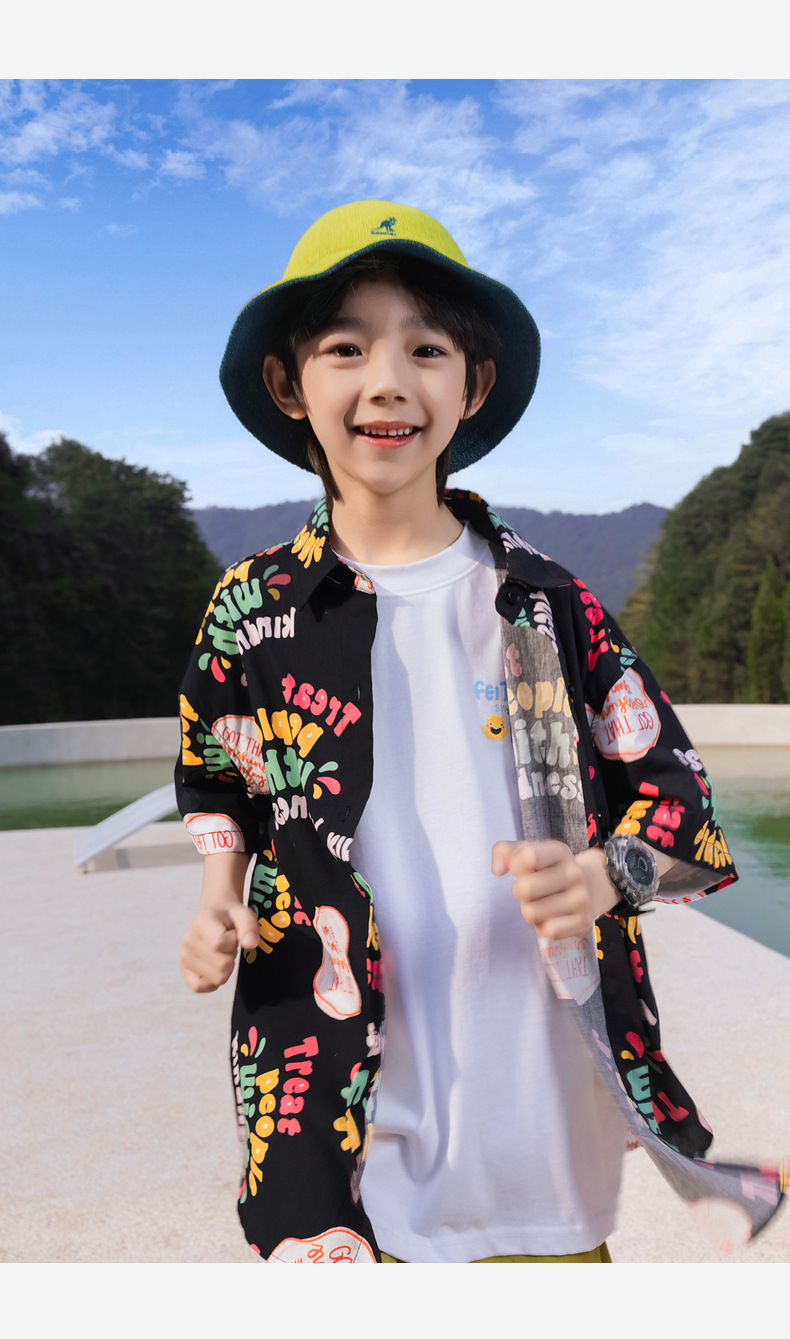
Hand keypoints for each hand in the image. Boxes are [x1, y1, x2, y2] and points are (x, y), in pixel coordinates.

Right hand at [180, 901, 259, 993]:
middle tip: (228, 944)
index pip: (220, 944)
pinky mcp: (183, 969)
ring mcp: (184, 955)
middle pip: (222, 965)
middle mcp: (189, 939)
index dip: (234, 942)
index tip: (233, 933)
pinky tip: (215, 967)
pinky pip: (199, 987)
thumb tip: (251, 944)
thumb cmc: (230, 917)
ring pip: (217, 978)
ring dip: (226, 968)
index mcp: (201, 922)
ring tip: (221, 952)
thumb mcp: (243, 914)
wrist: (214, 917)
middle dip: (231, 956)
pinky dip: (212, 982)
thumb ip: (249, 926)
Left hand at [492, 839, 617, 940]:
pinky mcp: (583, 922)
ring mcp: (581, 898)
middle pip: (525, 888)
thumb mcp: (527, 852)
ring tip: (539, 903)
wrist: (589, 888)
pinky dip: (542, 927)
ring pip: (532, 913)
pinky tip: (550, 917)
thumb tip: (497, 870)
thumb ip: (503, 851)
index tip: (522, 869)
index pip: (528, 856)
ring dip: (529, 911)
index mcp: (560, 851)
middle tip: (530, 891)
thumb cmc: (547, 870)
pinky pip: (547, 931)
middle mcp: (574, 873)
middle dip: (520, 892)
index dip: (516, 866)